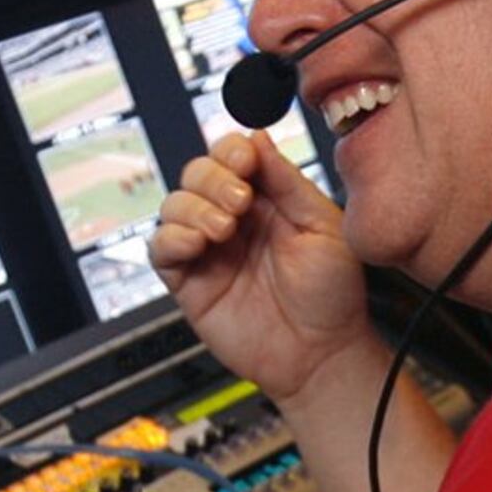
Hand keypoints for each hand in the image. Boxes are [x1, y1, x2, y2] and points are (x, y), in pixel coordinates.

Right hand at [152, 131, 381, 400]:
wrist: (322, 354)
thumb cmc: (331, 295)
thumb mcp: (323, 226)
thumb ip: (288, 182)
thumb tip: (258, 137)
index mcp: (267, 200)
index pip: (232, 157)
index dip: (231, 151)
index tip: (245, 160)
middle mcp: (233, 220)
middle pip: (198, 173)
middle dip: (213, 178)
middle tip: (240, 203)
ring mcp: (209, 250)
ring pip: (174, 205)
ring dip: (194, 206)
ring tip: (225, 228)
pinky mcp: (189, 282)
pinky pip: (160, 248)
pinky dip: (172, 237)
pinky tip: (199, 243)